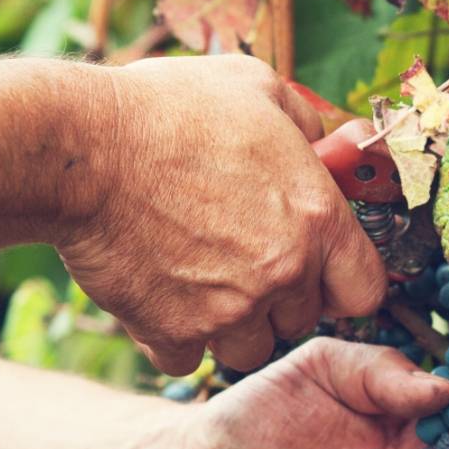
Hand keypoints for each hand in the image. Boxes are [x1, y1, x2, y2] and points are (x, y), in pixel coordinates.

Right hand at [63, 55, 387, 374]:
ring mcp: (228, 310)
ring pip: (249, 349)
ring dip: (229, 326)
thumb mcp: (256, 88)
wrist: (83, 149)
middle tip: (239, 260)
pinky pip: (186, 360)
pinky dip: (173, 338)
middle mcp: (283, 272)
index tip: (319, 273)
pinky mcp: (172, 331)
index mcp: (318, 219)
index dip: (342, 282)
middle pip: (302, 319)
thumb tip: (323, 143)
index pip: (365, 289)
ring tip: (197, 280)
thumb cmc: (168, 110)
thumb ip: (304, 124)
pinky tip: (159, 298)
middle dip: (278, 298)